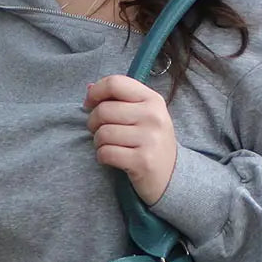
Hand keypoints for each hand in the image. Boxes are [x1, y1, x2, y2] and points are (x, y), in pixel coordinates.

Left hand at [84, 74, 177, 205]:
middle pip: (104, 110)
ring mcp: (149, 139)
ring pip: (103, 133)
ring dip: (98, 142)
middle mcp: (153, 116)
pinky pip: (106, 153)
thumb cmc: (151, 143)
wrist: (171, 177)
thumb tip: (90, 87)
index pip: (115, 83)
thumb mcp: (144, 116)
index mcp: (153, 100)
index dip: (95, 92)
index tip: (89, 104)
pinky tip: (110, 158)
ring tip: (107, 146)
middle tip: (98, 132)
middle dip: (93, 122)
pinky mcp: (142, 161)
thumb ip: (120, 100)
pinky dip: (102, 157)